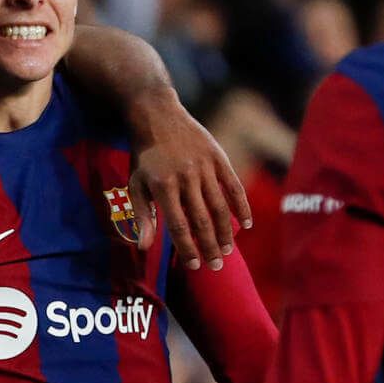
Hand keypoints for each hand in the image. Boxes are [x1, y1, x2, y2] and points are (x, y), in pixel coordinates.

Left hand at [127, 93, 252, 269]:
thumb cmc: (145, 156)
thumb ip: (143, 216)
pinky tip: (248, 224)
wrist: (158, 115)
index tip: (195, 266)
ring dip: (226, 232)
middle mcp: (185, 177)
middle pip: (201, 220)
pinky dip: (242, 206)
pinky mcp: (218, 157)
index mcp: (163, 186)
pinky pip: (234, 186)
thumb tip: (142, 247)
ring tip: (229, 251)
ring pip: (219, 206)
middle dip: (210, 247)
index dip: (188, 248)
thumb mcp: (136, 184)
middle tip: (216, 266)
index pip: (178, 226)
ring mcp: (204, 167)